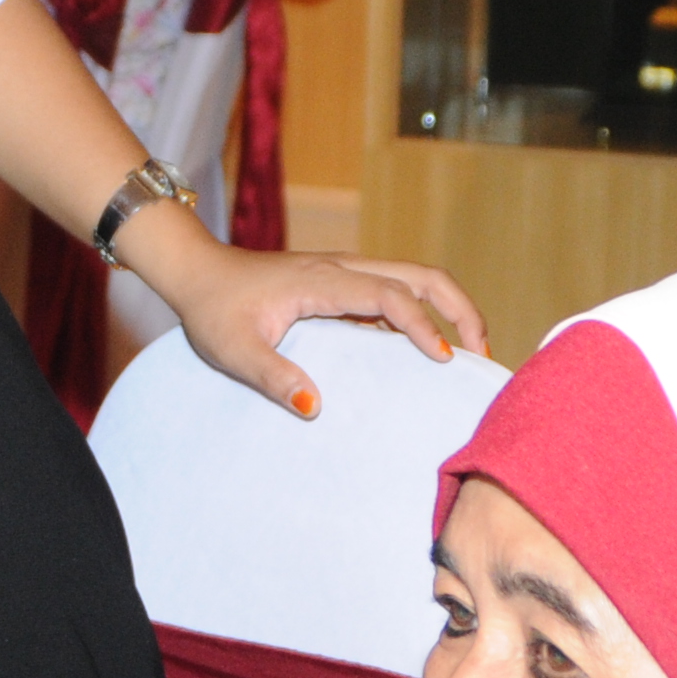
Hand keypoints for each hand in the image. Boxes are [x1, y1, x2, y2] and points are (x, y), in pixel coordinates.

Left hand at [122, 215, 488, 416]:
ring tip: (465, 356)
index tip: (444, 359)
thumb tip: (315, 407)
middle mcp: (342, 270)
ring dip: (446, 310)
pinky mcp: (340, 285)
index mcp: (322, 282)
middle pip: (421, 275)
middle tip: (482, 353)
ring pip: (413, 279)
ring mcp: (344, 274)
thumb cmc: (212, 311)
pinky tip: (422, 354)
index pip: (390, 294)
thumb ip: (273, 378)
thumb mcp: (233, 352)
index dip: (422, 325)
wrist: (195, 273)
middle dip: (459, 309)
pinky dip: (420, 316)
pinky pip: (393, 294)